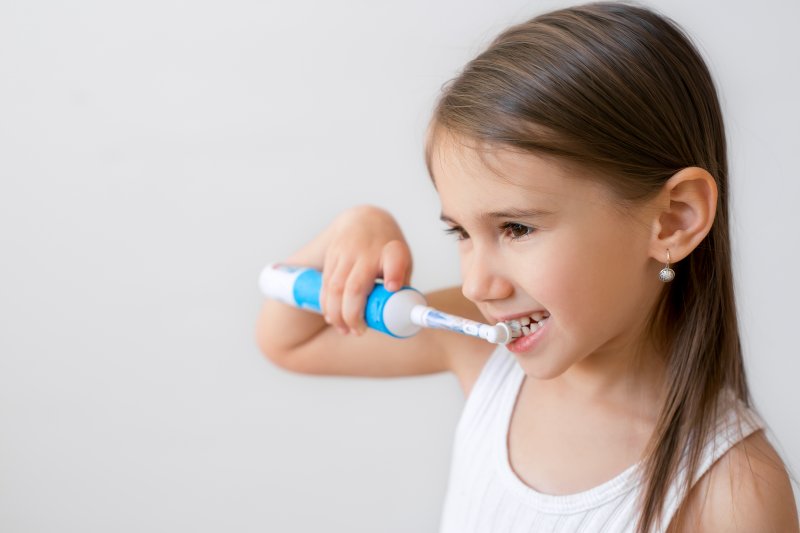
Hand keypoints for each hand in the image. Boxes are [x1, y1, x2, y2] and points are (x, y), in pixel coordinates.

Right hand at [319, 206, 411, 335]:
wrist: (364, 219)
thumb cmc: (387, 247)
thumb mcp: (402, 259)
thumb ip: (400, 283)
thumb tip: (401, 317)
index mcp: (391, 251)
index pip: (395, 258)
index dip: (394, 273)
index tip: (393, 287)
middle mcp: (366, 252)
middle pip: (354, 287)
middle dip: (352, 315)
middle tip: (358, 331)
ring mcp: (345, 253)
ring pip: (334, 288)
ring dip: (336, 314)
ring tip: (344, 330)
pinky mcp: (331, 257)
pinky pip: (325, 285)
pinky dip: (327, 305)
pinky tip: (332, 318)